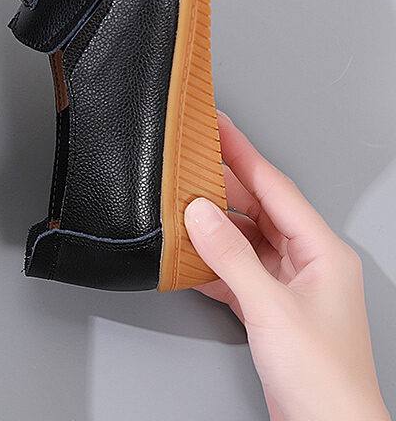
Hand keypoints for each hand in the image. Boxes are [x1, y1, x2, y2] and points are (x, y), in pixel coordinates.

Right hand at [184, 113, 389, 420]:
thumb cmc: (324, 380)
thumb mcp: (271, 308)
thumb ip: (230, 256)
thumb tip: (199, 214)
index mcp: (322, 251)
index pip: (275, 187)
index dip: (242, 152)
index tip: (218, 125)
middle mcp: (307, 263)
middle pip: (258, 209)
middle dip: (222, 185)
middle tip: (189, 159)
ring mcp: (288, 286)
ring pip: (245, 239)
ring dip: (213, 225)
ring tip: (180, 202)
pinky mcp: (270, 309)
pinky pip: (236, 269)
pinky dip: (211, 260)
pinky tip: (188, 254)